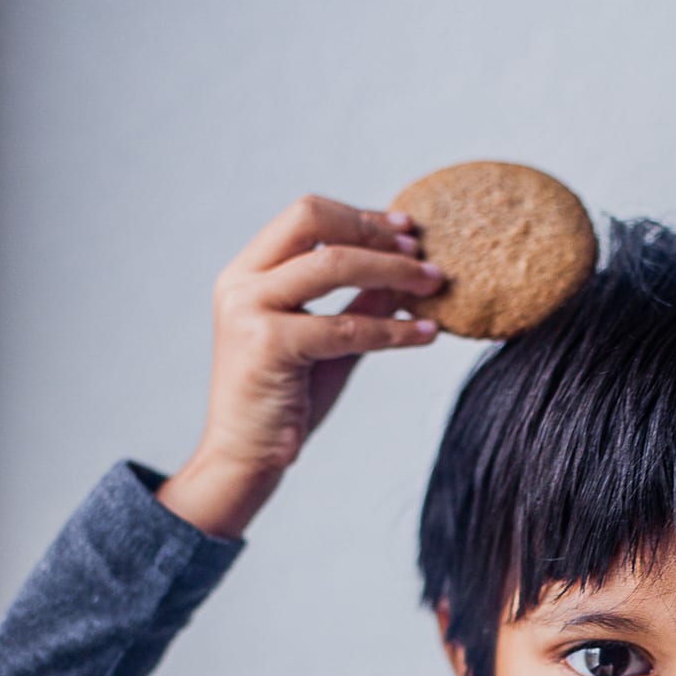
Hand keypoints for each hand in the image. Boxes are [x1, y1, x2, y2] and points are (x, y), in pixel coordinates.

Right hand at [159, 195, 442, 536]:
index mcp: (248, 272)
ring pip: (333, 264)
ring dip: (392, 271)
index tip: (407, 230)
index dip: (361, 217)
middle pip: (311, 217)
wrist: (245, 460)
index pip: (306, 215)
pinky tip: (426, 335)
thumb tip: (408, 274)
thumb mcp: (329, 342)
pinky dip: (394, 329)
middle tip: (421, 253)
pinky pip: (346, 326)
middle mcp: (242, 282)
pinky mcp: (268, 345)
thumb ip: (360, 303)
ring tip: (434, 284)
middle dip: (373, 231)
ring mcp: (250, 309)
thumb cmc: (284, 403)